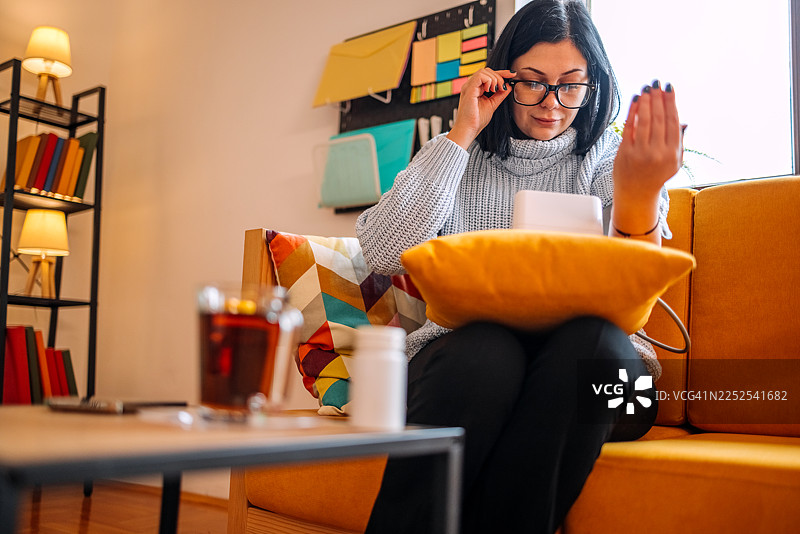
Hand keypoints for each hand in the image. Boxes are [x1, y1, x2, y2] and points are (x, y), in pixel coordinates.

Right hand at [446, 68, 514, 149]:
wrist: (469, 129)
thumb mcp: (492, 104)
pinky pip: (480, 76)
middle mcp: (471, 86)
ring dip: (495, 79)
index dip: (502, 73)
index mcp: (475, 89)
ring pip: (484, 71)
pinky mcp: (469, 89)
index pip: (488, 75)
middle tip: (503, 87)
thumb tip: (508, 86)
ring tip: (496, 90)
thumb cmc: (476, 120)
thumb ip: (500, 95)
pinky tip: (490, 90)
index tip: (512, 74)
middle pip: (487, 71)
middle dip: (499, 76)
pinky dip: (489, 80)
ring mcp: (469, 86)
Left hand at [613, 81, 683, 202]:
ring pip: (645, 121)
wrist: (637, 194)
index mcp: (673, 153)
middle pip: (659, 119)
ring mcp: (640, 153)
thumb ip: (678, 141)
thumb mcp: (674, 162)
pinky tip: (635, 100)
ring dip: (646, 102)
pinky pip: (629, 127)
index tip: (669, 88)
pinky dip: (633, 112)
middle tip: (656, 83)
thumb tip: (683, 121)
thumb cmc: (656, 175)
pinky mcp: (625, 152)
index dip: (671, 102)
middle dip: (658, 98)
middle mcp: (658, 152)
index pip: (673, 122)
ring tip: (647, 89)